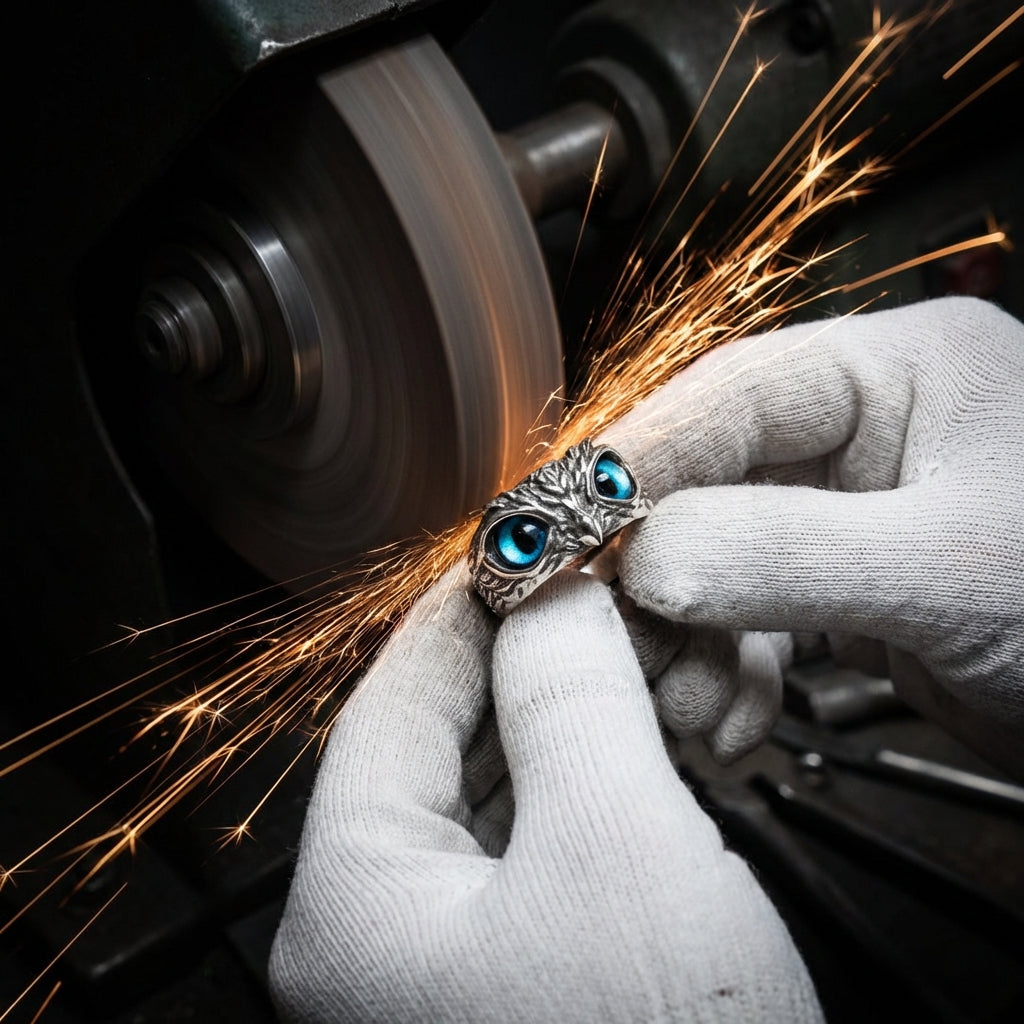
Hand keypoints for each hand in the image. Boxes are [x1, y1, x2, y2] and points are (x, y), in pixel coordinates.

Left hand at [270, 570, 820, 1022]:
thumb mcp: (611, 848)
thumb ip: (568, 694)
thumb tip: (552, 587)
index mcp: (355, 901)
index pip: (395, 696)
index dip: (467, 605)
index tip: (527, 542)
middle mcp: (387, 931)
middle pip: (451, 737)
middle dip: (533, 656)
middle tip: (602, 591)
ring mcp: (457, 959)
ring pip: (507, 785)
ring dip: (575, 713)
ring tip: (639, 656)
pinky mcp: (533, 973)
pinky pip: (550, 839)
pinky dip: (598, 779)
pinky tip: (650, 743)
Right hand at [602, 297, 1023, 774]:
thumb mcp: (946, 568)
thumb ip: (790, 554)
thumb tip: (648, 558)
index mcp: (897, 371)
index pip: (731, 393)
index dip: (636, 454)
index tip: (558, 515)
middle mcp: (860, 432)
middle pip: (704, 481)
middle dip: (652, 567)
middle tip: (598, 626)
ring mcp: (841, 513)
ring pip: (711, 557)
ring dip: (683, 636)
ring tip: (686, 700)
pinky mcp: (835, 585)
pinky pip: (743, 615)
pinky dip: (725, 670)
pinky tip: (732, 718)